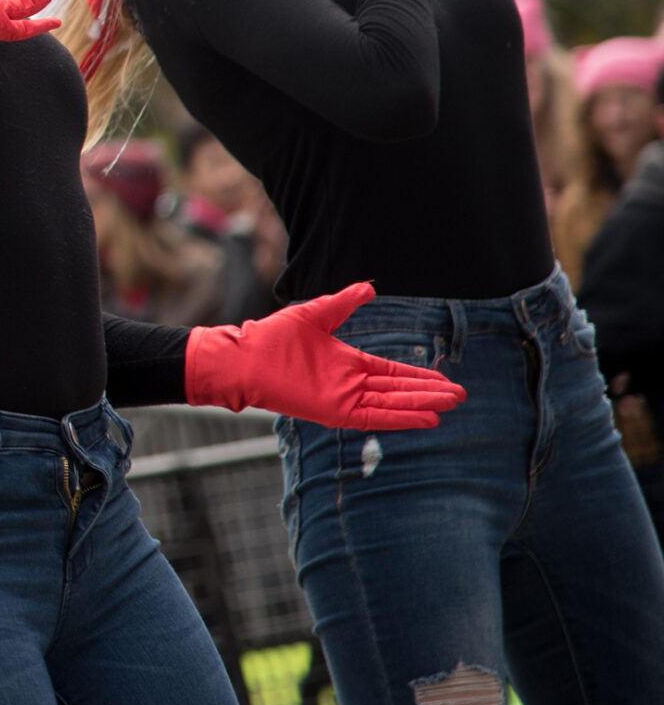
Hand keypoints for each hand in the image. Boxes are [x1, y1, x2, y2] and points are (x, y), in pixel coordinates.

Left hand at [183, 281, 467, 428]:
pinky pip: (374, 417)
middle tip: (460, 395)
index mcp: (347, 363)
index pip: (392, 372)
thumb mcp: (317, 313)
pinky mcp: (334, 411)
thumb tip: (369, 287)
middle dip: (428, 392)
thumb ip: (344, 302)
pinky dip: (399, 417)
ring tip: (450, 405)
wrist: (245, 355)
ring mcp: (343, 398)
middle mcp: (349, 383)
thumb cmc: (273, 337)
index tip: (444, 380)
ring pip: (392, 404)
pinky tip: (425, 418)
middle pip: (398, 390)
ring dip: (420, 404)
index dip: (418, 376)